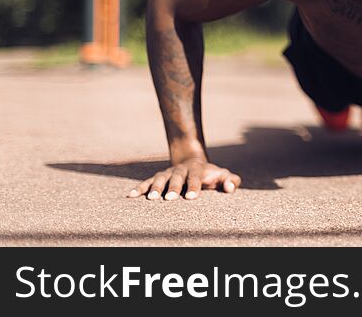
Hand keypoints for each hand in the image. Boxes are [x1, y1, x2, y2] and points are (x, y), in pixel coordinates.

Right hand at [127, 158, 241, 199]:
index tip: (192, 197)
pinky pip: (146, 182)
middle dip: (173, 188)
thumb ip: (231, 180)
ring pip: (160, 179)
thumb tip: (229, 188)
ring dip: (155, 188)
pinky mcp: (157, 177)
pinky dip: (138, 188)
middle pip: (176, 178)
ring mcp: (168, 173)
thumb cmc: (211, 175)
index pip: (196, 177)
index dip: (194, 186)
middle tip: (169, 199)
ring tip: (150, 199)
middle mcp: (180, 170)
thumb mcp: (223, 175)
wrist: (193, 162)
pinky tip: (130, 196)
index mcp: (197, 169)